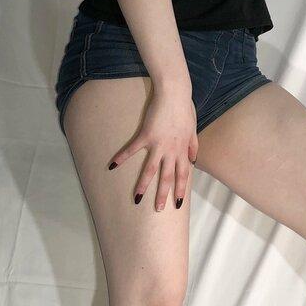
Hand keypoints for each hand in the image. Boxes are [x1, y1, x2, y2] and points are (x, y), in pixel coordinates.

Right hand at [107, 88, 197, 210]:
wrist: (175, 94)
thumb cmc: (184, 110)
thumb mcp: (193, 129)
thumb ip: (194, 146)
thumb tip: (194, 161)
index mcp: (183, 150)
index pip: (183, 175)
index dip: (181, 189)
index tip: (178, 203)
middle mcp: (172, 151)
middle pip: (167, 177)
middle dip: (163, 195)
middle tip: (158, 210)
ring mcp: (159, 144)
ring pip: (150, 170)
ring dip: (143, 185)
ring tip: (136, 199)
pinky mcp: (146, 135)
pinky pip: (132, 149)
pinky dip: (122, 158)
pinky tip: (112, 166)